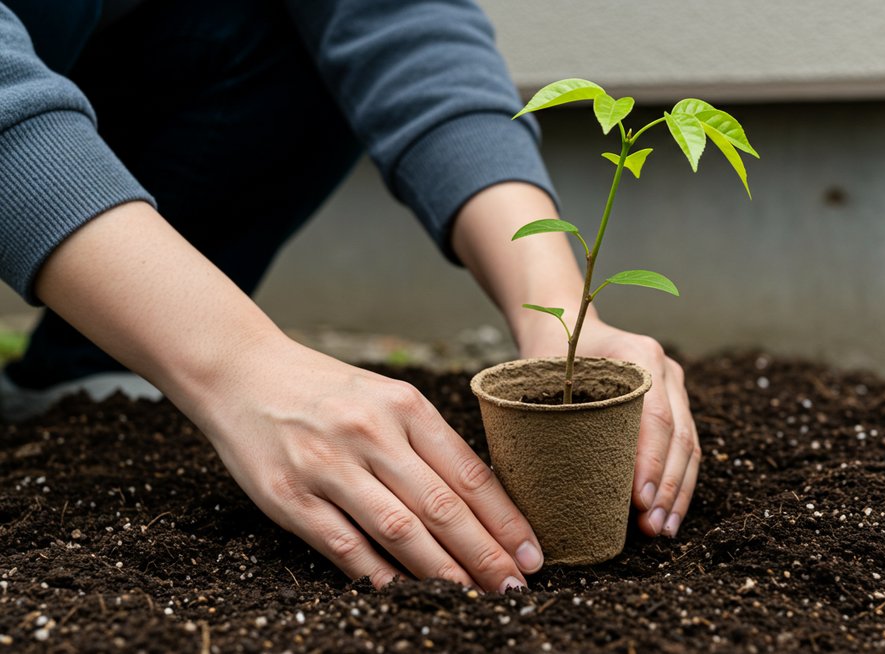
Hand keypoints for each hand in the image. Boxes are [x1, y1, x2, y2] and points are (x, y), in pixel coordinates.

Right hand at [33, 202, 542, 590]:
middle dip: (485, 553)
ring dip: (442, 571)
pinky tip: (406, 593)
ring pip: (400, 529)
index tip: (531, 552)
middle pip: (442, 505)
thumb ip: (426, 444)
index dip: (505, 518)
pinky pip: (344, 545)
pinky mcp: (289, 496)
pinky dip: (378, 574)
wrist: (242, 371)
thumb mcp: (384, 398)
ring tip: (473, 595)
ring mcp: (329, 465)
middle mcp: (372, 433)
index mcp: (404, 406)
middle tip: (514, 585)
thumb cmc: (325, 391)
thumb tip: (480, 504)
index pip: (468, 471)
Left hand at [521, 320, 699, 538]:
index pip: (654, 415)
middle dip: (667, 487)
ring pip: (689, 446)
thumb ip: (543, 413)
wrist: (566, 325)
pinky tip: (668, 515)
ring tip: (662, 530)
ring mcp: (675, 387)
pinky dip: (679, 484)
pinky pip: (686, 448)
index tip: (638, 500)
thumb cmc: (547, 354)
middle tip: (652, 528)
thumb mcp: (542, 375)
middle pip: (679, 435)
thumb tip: (525, 481)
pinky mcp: (675, 405)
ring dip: (678, 493)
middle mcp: (665, 369)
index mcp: (638, 354)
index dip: (650, 461)